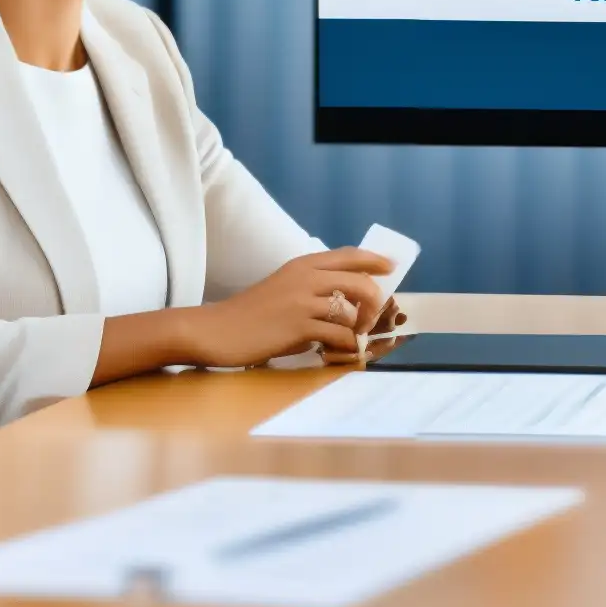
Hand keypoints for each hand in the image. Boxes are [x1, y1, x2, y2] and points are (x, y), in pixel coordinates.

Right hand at [181, 249, 393, 367]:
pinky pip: (338, 335)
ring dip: (357, 329)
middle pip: (361, 282)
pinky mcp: (298, 326)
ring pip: (352, 311)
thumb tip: (346, 297)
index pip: (350, 255)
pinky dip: (343, 345)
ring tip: (347, 339)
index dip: (375, 260)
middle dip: (374, 302)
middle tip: (368, 319)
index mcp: (303, 264)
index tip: (391, 267)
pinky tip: (333, 351)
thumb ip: (312, 286)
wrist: (214, 330)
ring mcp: (303, 301)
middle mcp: (306, 277)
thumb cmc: (249, 312)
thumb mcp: (283, 286)